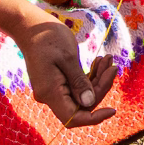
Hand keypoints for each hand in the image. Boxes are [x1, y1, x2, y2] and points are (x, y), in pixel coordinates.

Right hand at [0, 0, 117, 126]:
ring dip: (98, 79)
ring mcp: (53, 89)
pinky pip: (77, 86)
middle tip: (112, 65)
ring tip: (107, 59)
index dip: (94, 118)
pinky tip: (98, 61)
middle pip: (82, 105)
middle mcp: (50, 96)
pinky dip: (90, 76)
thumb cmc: (47, 37)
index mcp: (50, 93)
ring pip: (82, 94)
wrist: (31, 26)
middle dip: (100, 88)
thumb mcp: (67, 57)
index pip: (73, 118)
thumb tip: (89, 103)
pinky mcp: (57, 82)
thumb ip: (79, 82)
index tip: (113, 109)